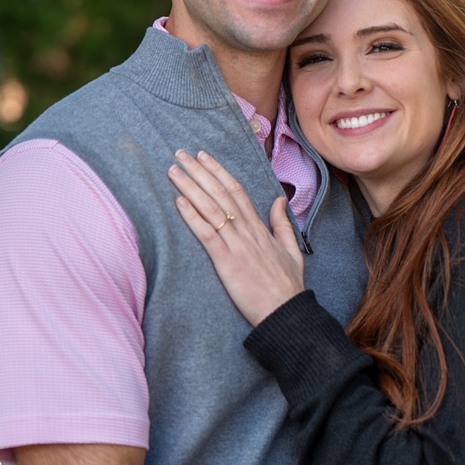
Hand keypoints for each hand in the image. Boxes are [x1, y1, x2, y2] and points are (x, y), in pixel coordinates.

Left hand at [169, 150, 304, 325]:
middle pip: (221, 194)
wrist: (286, 312)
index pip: (237, 192)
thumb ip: (282, 224)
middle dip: (200, 172)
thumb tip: (278, 200)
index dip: (219, 172)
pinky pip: (207, 235)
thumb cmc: (287, 286)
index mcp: (261, 229)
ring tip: (173, 171)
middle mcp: (248, 232)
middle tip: (180, 153)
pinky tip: (178, 202)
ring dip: (190, 187)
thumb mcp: (291, 250)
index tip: (204, 156)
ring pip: (212, 209)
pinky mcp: (228, 263)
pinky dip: (192, 217)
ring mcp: (237, 246)